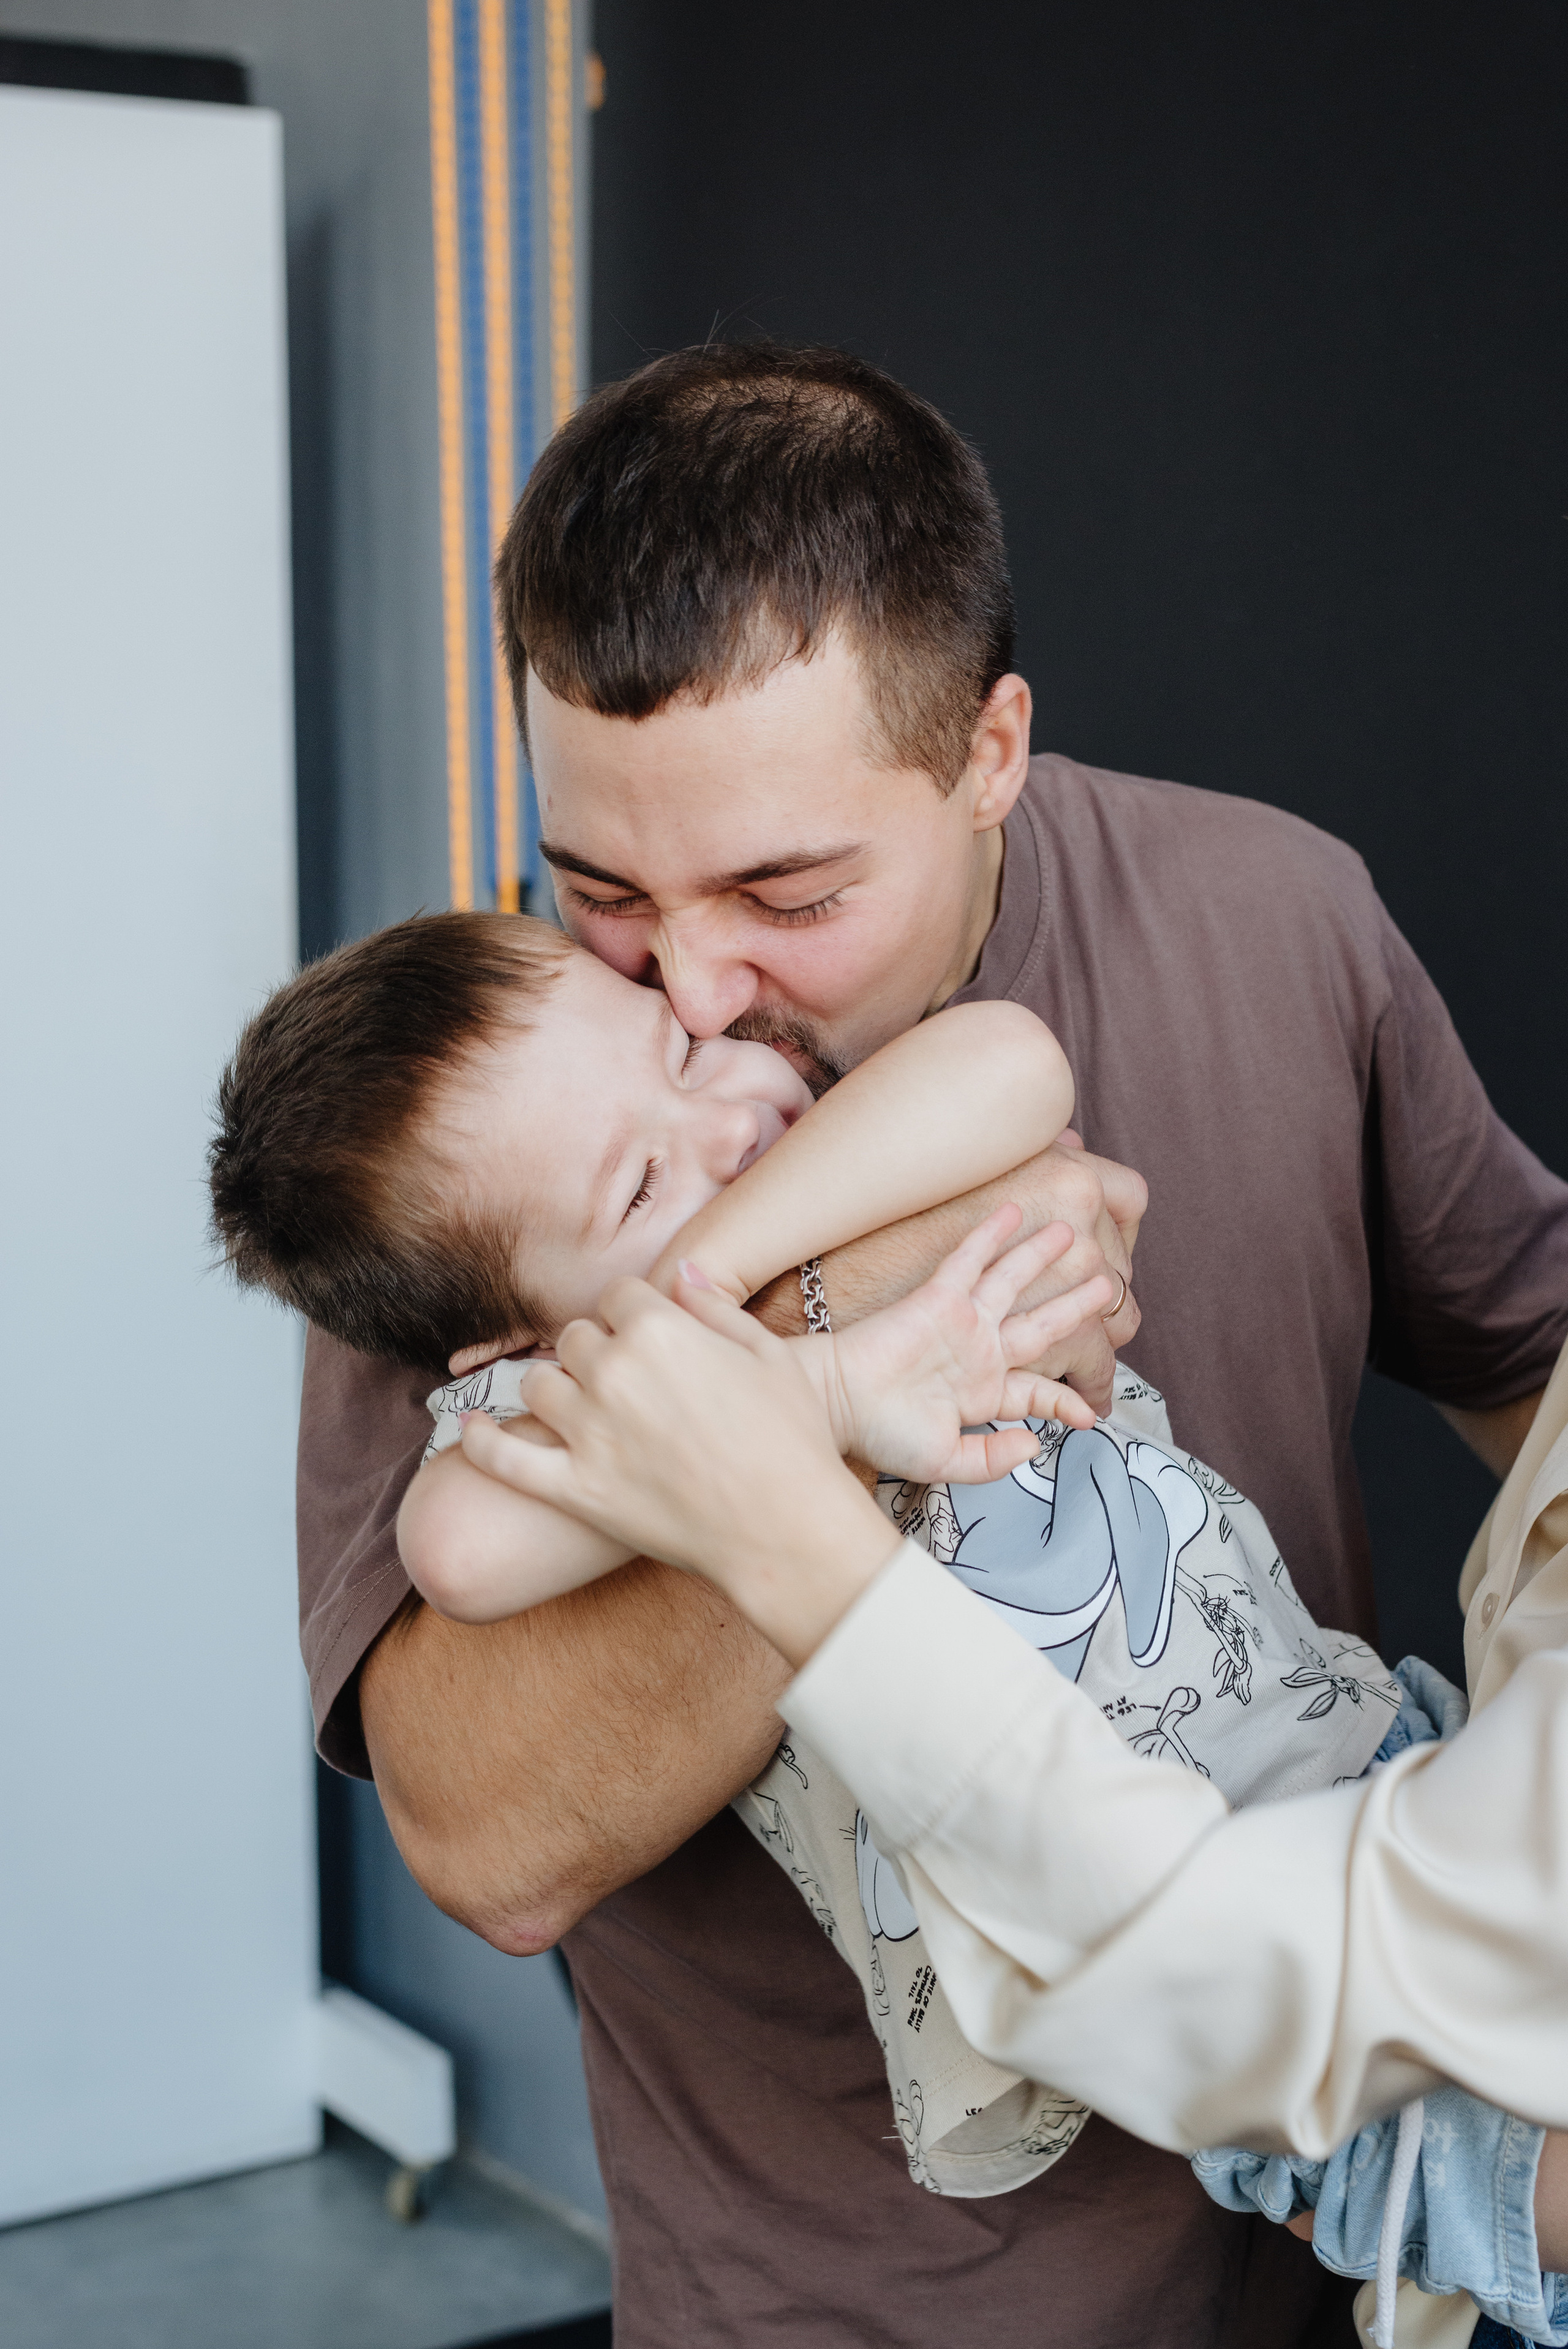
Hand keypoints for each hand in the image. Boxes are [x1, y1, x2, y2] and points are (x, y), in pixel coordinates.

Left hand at [458, 1280, 899, 1665]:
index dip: (634, 1316)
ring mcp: (587, 1431)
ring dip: (557, 1387)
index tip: (649, 1337)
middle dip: (598, 1351)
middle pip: (576, 1337)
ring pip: (539, 1384)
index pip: (618, 1296)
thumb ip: (717, 1306)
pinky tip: (469, 1426)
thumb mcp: (769, 1355)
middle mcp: (613, 1371)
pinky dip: (478, 1439)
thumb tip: (681, 1272)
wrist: (785, 1530)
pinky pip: (503, 1457)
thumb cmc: (791, 1440)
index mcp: (660, 1329)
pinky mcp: (573, 1487)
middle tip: (627, 1381)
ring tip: (581, 1405)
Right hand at [797, 1204, 1115, 1481]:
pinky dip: (990, 1236)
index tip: (1091, 1415)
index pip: (1034, 1391)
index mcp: (981, 1393)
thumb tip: (1033, 1445)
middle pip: (1039, 1326)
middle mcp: (978, 1353)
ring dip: (1040, 1257)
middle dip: (1074, 1308)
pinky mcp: (938, 1300)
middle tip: (1108, 1290)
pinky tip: (1010, 1211)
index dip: (1064, 1399)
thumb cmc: (881, 1434)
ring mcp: (960, 1323)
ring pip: (1012, 1282)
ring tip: (1072, 1234)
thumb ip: (991, 1460)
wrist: (839, 1404)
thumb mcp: (945, 1461)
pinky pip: (969, 1260)